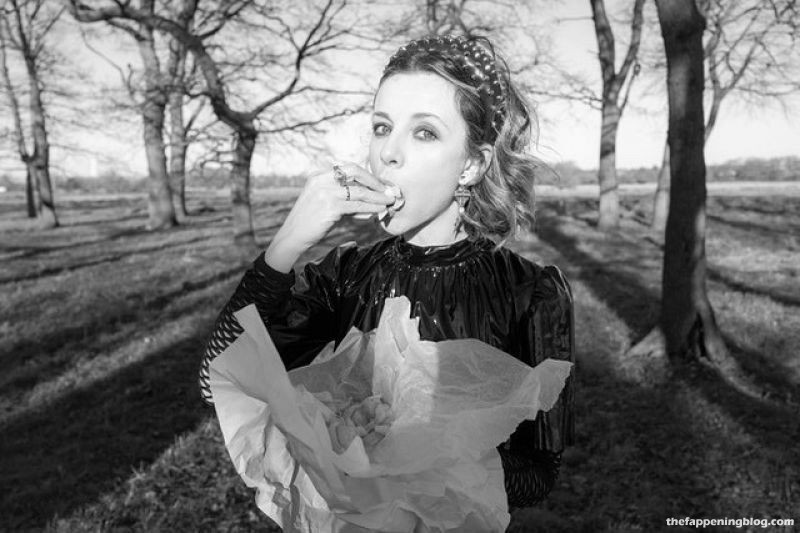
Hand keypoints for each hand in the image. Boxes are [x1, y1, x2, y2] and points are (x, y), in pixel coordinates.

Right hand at [271, 162, 401, 255]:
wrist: (292, 236)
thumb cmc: (310, 222)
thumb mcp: (324, 203)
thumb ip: (343, 199)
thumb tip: (369, 201)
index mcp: (319, 176)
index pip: (348, 169)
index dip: (366, 175)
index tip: (379, 184)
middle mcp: (322, 180)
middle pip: (355, 171)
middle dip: (374, 180)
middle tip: (387, 189)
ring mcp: (325, 192)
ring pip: (360, 191)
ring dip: (378, 196)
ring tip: (390, 201)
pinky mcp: (330, 207)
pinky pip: (357, 206)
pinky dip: (371, 207)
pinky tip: (380, 210)